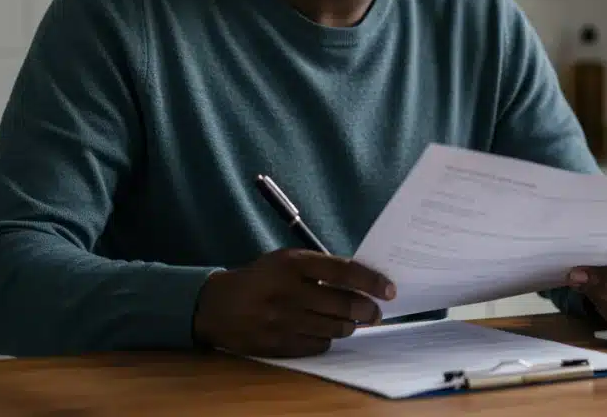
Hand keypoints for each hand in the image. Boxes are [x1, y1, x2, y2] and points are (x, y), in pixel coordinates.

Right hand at [192, 248, 395, 357]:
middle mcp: (287, 292)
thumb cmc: (263, 278)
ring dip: (350, 326)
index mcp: (293, 264)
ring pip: (335, 328)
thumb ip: (323, 268)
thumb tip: (365, 281)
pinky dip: (328, 338)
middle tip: (376, 312)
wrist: (218, 306)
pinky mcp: (278, 344)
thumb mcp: (288, 261)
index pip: (343, 272)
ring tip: (353, 321)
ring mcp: (282, 321)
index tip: (389, 290)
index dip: (371, 282)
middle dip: (367, 310)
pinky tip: (326, 331)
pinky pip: (318, 345)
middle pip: (343, 305)